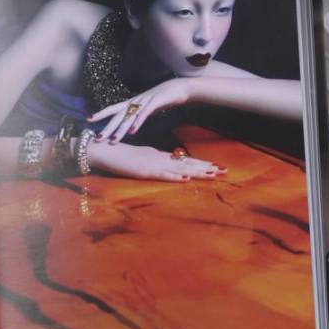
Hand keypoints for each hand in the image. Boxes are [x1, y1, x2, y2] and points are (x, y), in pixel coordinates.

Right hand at [85, 138, 222, 182]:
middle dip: (206, 167)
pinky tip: (187, 179)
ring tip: (213, 173)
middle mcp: (160, 158)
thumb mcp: (139, 157)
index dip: (200, 164)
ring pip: (180, 169)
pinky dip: (175, 177)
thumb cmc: (119, 154)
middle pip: (187, 164)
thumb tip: (165, 164)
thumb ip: (152, 160)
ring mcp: (154, 164)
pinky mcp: (145, 170)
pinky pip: (163, 175)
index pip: (184, 160)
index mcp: (159, 155)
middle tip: (224, 170)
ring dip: (197, 172)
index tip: (215, 166)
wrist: (104, 149)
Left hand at [89, 77, 198, 143]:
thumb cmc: (161, 98)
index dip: (101, 113)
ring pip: (129, 117)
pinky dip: (137, 123)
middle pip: (118, 116)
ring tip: (112, 140)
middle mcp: (135, 101)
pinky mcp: (155, 103)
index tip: (88, 119)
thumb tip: (129, 124)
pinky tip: (132, 132)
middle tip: (97, 138)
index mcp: (131, 102)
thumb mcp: (145, 107)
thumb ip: (136, 115)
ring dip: (120, 129)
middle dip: (107, 128)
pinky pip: (144, 114)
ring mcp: (144, 101)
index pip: (112, 108)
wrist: (178, 87)